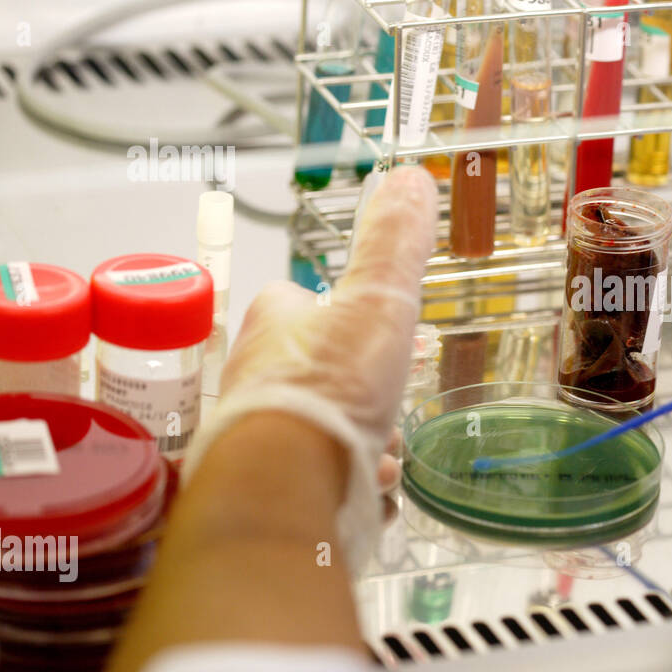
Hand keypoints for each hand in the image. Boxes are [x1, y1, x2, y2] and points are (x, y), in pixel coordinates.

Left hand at [191, 167, 437, 548]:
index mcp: (275, 326)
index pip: (295, 299)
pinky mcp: (278, 494)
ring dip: (362, 440)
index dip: (333, 307)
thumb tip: (411, 178)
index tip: (367, 318)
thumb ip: (394, 244)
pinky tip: (373, 488)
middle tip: (387, 396)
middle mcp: (259, 381)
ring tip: (384, 448)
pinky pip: (324, 485)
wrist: (289, 490)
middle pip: (316, 371)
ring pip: (322, 432)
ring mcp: (266, 441)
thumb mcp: (377, 300)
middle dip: (359, 386)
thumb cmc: (327, 389)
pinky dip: (354, 485)